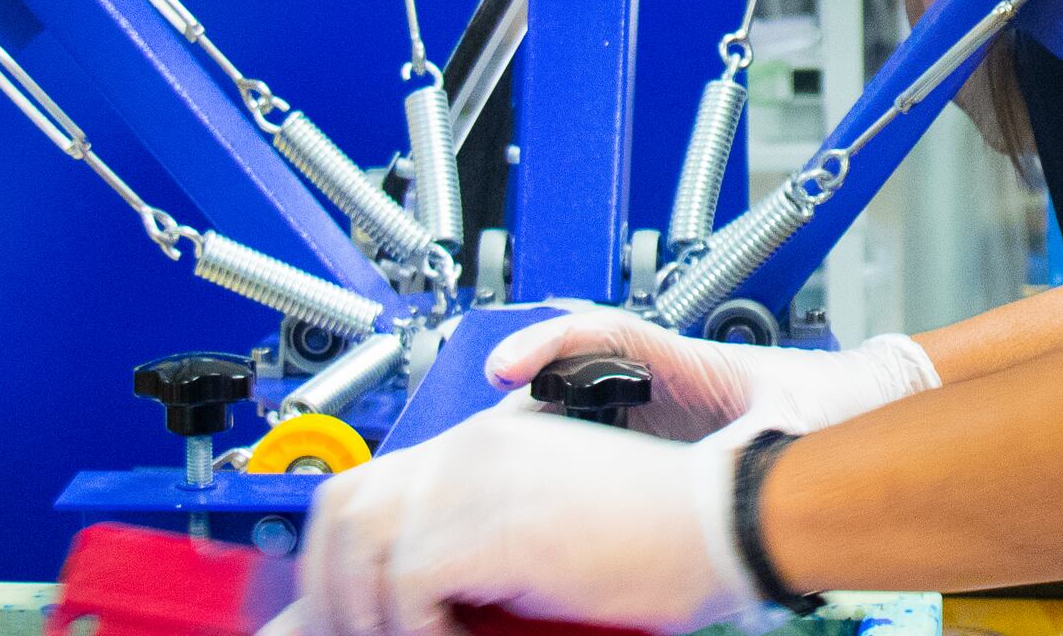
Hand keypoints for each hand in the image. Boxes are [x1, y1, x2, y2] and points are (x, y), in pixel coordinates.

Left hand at [300, 405, 752, 635]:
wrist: (730, 521)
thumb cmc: (664, 539)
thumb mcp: (541, 553)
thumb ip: (474, 571)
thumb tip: (400, 615)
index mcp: (484, 445)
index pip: (368, 487)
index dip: (340, 560)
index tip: (344, 616)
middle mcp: (471, 450)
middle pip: (343, 507)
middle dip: (333, 586)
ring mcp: (480, 478)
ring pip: (359, 543)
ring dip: (368, 611)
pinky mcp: (496, 521)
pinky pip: (408, 583)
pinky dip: (417, 630)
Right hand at [489, 307, 939, 440]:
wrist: (864, 407)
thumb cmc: (835, 400)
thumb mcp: (787, 427)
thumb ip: (750, 445)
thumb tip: (721, 478)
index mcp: (689, 361)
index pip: (604, 333)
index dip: (550, 343)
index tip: (508, 364)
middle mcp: (665, 381)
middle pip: (575, 377)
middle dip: (527, 397)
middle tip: (487, 425)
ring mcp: (659, 412)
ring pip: (579, 416)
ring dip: (540, 436)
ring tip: (500, 464)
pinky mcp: (661, 448)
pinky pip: (599, 452)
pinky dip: (567, 470)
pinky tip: (545, 503)